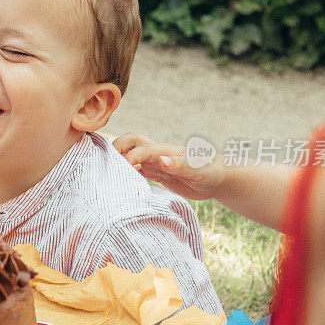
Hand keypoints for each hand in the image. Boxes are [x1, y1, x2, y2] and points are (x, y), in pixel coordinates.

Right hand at [112, 133, 226, 200]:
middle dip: (117, 147)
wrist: (218, 179)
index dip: (130, 158)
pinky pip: (136, 169)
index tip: (123, 170)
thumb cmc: (211, 173)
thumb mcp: (199, 171)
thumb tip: (162, 160)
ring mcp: (155, 163)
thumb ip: (181, 165)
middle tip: (106, 163)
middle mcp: (157, 154)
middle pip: (131, 141)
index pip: (141, 150)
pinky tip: (121, 183)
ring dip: (118, 159)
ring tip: (107, 172)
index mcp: (165, 151)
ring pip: (130, 154)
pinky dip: (126, 172)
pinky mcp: (156, 173)